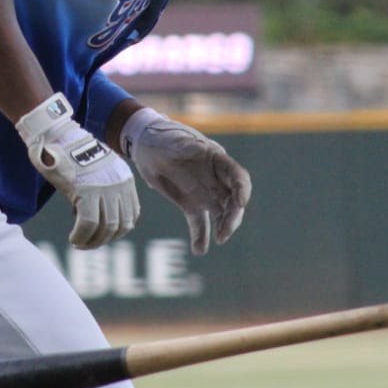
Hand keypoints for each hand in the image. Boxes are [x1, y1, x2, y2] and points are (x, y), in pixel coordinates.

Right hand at [16, 93, 139, 248]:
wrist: (57, 135)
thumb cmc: (72, 152)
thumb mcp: (97, 168)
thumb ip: (102, 187)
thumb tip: (94, 213)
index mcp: (124, 178)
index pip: (131, 215)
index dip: (117, 231)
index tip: (101, 235)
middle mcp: (119, 185)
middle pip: (120, 225)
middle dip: (104, 239)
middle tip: (87, 243)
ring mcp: (104, 188)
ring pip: (105, 228)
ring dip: (92, 241)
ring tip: (79, 243)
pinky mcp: (87, 192)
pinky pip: (88, 224)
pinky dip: (81, 236)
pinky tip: (73, 238)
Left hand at [121, 108, 250, 254]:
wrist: (144, 145)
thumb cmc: (161, 138)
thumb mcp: (172, 140)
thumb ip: (185, 145)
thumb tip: (197, 147)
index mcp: (215, 159)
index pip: (238, 175)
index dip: (243, 190)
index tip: (240, 203)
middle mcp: (215, 178)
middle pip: (233, 199)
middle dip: (233, 216)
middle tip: (224, 232)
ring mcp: (204, 192)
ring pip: (221, 213)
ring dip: (222, 227)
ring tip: (218, 240)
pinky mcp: (191, 203)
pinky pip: (199, 222)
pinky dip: (200, 236)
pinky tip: (199, 249)